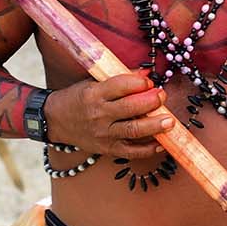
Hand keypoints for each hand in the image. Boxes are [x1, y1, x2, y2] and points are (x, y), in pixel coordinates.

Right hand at [42, 69, 169, 159]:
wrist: (56, 121)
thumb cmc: (78, 98)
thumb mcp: (93, 83)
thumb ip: (120, 79)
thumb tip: (147, 74)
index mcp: (94, 94)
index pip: (120, 86)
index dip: (139, 83)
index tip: (150, 81)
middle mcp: (99, 114)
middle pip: (130, 108)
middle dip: (150, 102)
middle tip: (162, 96)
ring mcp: (104, 134)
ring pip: (133, 131)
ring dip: (155, 126)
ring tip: (170, 122)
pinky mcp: (108, 149)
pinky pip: (131, 152)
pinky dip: (148, 149)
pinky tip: (161, 143)